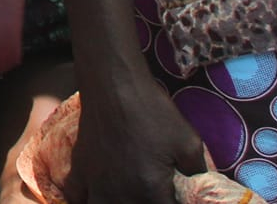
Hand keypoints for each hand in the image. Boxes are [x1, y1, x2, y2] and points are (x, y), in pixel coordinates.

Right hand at [63, 79, 204, 203]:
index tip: (175, 195)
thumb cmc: (152, 112)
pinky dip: (85, 199)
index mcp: (149, 190)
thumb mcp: (188, 142)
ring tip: (129, 196)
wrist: (113, 85)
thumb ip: (197, 172)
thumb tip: (200, 186)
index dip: (175, 202)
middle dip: (146, 203)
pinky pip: (76, 197)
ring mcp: (95, 183)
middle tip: (155, 192)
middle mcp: (119, 192)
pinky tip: (96, 194)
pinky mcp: (79, 169)